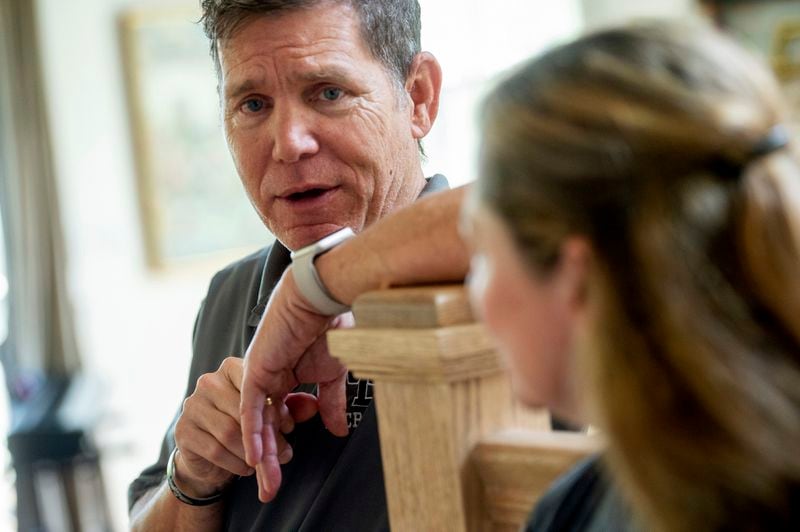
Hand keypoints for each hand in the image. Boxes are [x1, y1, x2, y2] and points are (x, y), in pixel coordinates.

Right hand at [172, 357, 317, 498]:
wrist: (208, 457)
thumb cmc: (242, 426)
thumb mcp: (269, 415)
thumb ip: (290, 408)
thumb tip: (313, 406)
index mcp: (230, 369)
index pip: (254, 384)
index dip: (274, 409)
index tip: (289, 427)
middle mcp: (208, 383)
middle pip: (243, 410)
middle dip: (266, 436)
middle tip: (284, 453)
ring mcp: (192, 406)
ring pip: (230, 432)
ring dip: (252, 453)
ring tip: (266, 464)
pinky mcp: (183, 431)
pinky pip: (215, 450)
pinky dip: (236, 463)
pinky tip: (245, 469)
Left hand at [240, 267, 353, 501]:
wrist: (321, 298)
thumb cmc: (330, 327)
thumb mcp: (333, 374)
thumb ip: (331, 403)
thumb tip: (338, 431)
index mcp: (285, 377)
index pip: (278, 419)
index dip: (282, 446)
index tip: (287, 470)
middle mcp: (268, 379)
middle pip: (264, 428)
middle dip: (268, 462)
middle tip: (270, 490)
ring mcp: (259, 376)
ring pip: (257, 425)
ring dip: (261, 457)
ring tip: (266, 486)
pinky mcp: (255, 372)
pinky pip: (252, 410)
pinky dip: (254, 435)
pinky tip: (256, 459)